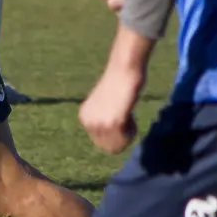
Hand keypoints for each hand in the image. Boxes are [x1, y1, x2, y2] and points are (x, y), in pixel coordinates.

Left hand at [80, 26, 153, 153]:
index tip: (120, 116)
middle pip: (109, 148)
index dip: (116, 134)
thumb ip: (103, 119)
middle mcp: (88, 122)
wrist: (124, 68)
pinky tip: (129, 113)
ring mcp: (99, 123)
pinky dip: (132, 130)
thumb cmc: (119, 83)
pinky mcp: (113, 122)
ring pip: (118, 146)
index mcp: (84, 117)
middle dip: (121, 137)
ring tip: (127, 113)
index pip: (101, 144)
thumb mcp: (104, 104)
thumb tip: (108, 143)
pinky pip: (126, 139)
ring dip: (127, 134)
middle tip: (125, 117)